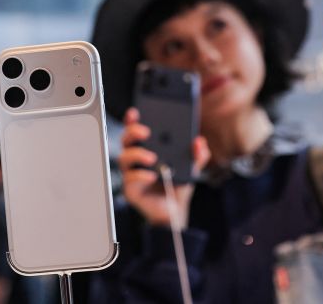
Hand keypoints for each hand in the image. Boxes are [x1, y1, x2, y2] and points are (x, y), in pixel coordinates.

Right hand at [118, 108, 210, 227]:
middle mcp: (136, 160)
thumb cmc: (176, 186)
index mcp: (147, 150)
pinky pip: (129, 180)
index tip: (135, 112)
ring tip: (152, 158)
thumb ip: (197, 155)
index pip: (136, 132)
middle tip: (145, 132)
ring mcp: (131, 174)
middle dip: (132, 132)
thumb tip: (199, 143)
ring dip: (137, 155)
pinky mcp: (131, 190)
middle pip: (125, 140)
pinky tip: (151, 176)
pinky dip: (140, 176)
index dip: (132, 120)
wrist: (175, 211)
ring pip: (123, 159)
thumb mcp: (191, 168)